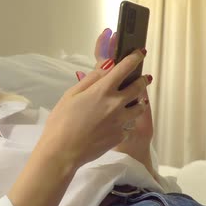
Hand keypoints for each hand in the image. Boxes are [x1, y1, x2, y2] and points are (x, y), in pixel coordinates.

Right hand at [38, 48, 149, 169]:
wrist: (63, 151)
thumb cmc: (61, 121)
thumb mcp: (71, 94)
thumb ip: (91, 79)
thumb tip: (106, 66)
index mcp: (103, 90)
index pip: (125, 68)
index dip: (135, 58)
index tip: (140, 53)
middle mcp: (116, 104)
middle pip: (138, 87)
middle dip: (143, 80)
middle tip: (144, 78)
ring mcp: (121, 121)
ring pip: (139, 107)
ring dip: (139, 101)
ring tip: (135, 101)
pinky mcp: (120, 135)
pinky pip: (128, 124)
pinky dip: (126, 120)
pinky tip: (118, 122)